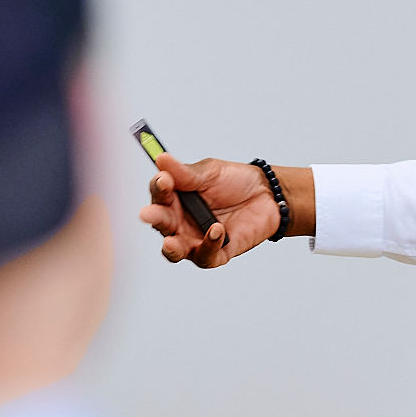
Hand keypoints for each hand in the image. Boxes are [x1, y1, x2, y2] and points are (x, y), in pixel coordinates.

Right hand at [138, 156, 307, 268]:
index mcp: (175, 198)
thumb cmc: (235, 182)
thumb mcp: (211, 173)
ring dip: (171, 248)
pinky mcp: (215, 253)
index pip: (160, 194)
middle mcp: (180, 222)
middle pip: (161, 224)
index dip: (159, 187)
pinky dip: (208, 246)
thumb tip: (161, 159)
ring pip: (175, 251)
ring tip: (170, 242)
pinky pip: (205, 257)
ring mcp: (196, 240)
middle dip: (155, 219)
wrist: (268, 195)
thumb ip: (186, 173)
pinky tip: (216, 230)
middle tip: (147, 215)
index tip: (163, 179)